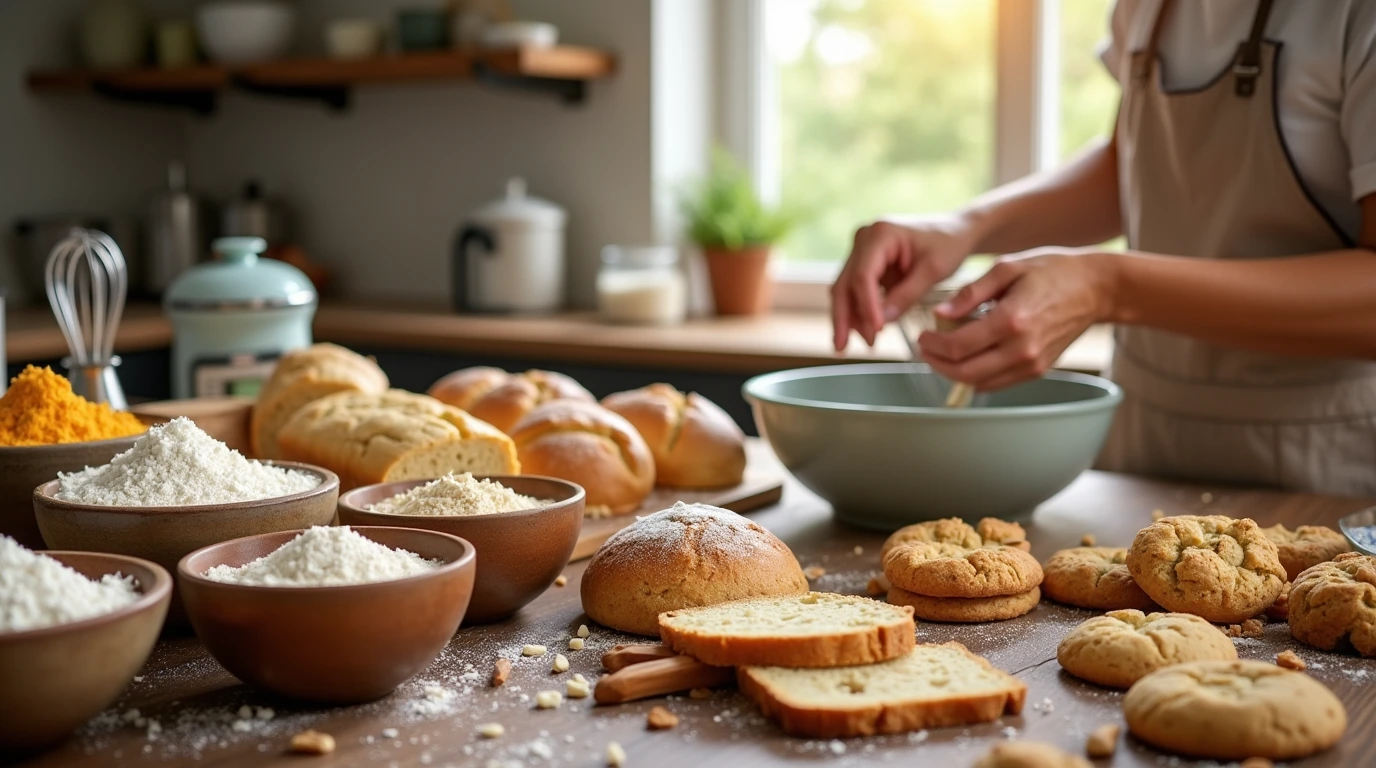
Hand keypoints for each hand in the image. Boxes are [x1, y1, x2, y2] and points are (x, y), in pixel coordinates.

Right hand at [830, 215, 977, 349]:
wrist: (956, 231)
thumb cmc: (949, 243)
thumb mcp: (934, 270)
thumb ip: (907, 295)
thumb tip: (882, 322)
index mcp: (881, 234)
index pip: (864, 275)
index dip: (867, 306)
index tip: (877, 330)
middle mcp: (864, 239)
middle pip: (845, 283)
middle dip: (844, 317)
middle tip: (843, 347)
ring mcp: (862, 250)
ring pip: (846, 289)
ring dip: (852, 317)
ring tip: (868, 342)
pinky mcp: (867, 262)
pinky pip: (857, 290)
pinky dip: (861, 310)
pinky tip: (868, 331)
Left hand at [917, 248, 1119, 390]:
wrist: (1095, 289)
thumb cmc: (1051, 271)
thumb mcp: (1007, 268)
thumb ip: (970, 292)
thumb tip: (941, 313)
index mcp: (1011, 320)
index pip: (957, 346)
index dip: (932, 344)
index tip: (922, 335)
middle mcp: (1021, 348)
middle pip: (964, 372)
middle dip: (936, 363)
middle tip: (925, 348)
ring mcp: (1031, 363)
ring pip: (979, 383)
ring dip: (953, 373)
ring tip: (941, 353)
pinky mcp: (1037, 370)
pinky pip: (996, 383)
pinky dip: (975, 375)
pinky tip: (967, 357)